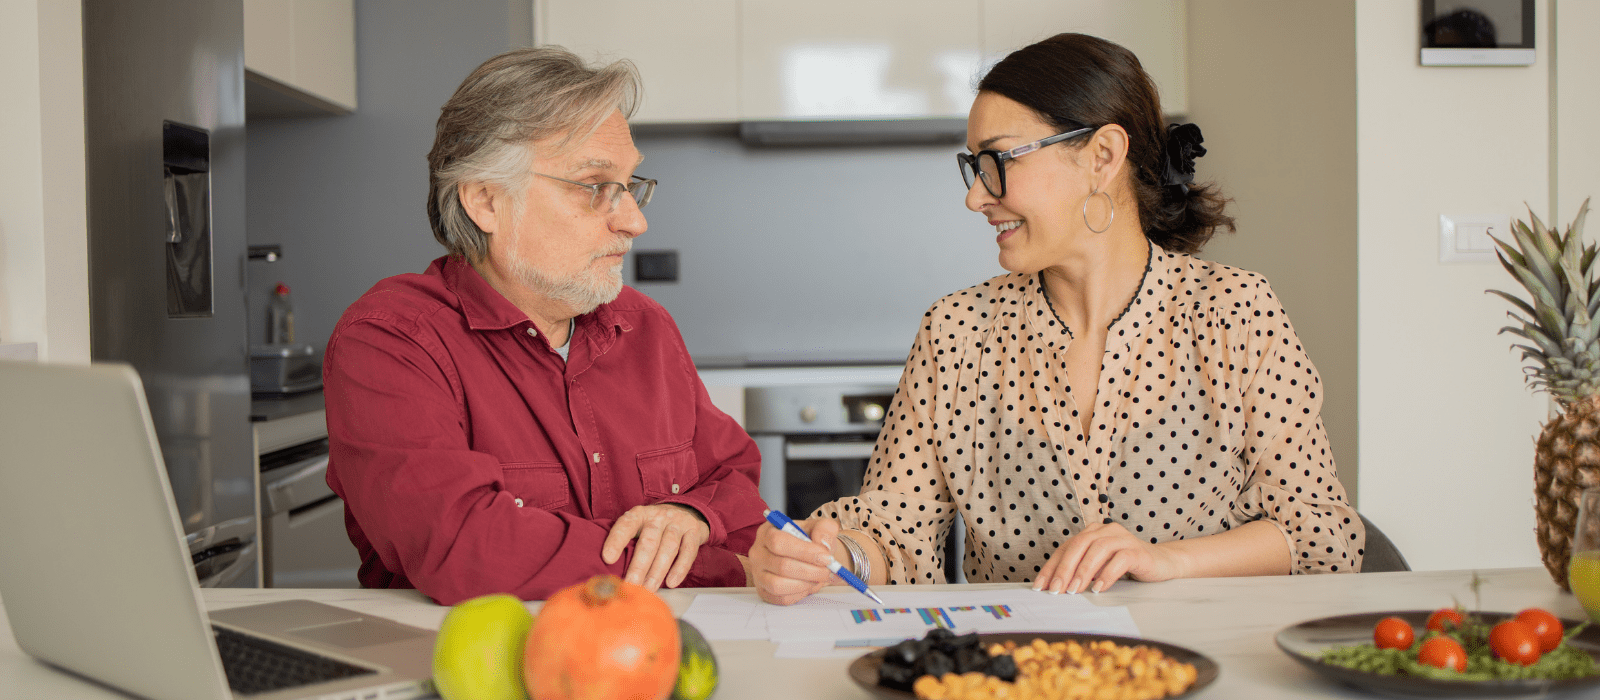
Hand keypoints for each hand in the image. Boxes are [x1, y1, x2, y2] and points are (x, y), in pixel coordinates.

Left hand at [601, 503, 709, 590]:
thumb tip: (610, 571)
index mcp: (640, 514)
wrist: (686, 511)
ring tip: (649, 588)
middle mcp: (658, 516)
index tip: (608, 558)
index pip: (626, 524)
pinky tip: (671, 582)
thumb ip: (627, 542)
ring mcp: (678, 522)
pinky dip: (680, 568)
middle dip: (639, 566)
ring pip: (668, 548)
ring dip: (658, 571)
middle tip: (631, 584)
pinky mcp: (694, 531)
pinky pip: (688, 551)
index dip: (616, 541)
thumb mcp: (639, 526)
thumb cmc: (655, 526)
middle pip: (649, 541)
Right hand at [746, 517, 841, 605]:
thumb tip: (823, 544)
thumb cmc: (811, 542)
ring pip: (778, 585)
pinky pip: (781, 598)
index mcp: (768, 531)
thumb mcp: (821, 528)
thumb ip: (825, 529)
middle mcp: (758, 552)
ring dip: (805, 584)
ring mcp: (758, 573)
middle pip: (781, 566)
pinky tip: (808, 584)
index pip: (778, 542)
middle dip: (810, 571)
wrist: (809, 557)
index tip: (826, 557)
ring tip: (818, 578)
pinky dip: (800, 594)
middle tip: (827, 571)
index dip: (804, 551)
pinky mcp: (763, 591)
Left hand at [1032, 523, 1183, 593]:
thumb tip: (1056, 587)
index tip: (1040, 586)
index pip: (1066, 548)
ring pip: (1098, 550)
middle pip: (1079, 545)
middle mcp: (1106, 531)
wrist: (1163, 563)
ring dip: (1083, 571)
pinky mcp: (1138, 550)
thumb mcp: (1099, 567)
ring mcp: (1123, 538)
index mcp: (1092, 532)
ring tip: (1075, 590)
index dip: (1051, 567)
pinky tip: (1099, 588)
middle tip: (1056, 590)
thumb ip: (1081, 570)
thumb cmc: (1127, 566)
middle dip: (1064, 569)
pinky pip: (1120, 560)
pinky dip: (1107, 574)